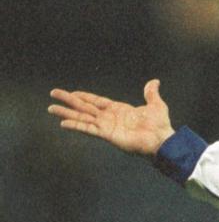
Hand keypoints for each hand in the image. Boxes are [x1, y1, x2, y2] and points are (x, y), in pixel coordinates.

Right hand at [48, 80, 174, 156]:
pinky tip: (63, 123)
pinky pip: (88, 129)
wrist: (163, 140)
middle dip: (69, 100)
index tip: (72, 93)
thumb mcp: (156, 105)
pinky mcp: (107, 135)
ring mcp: (107, 126)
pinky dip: (76, 126)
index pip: (97, 101)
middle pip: (85, 107)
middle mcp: (110, 118)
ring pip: (82, 117)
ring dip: (66, 113)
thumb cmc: (160, 126)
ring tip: (51, 108)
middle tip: (53, 93)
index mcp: (119, 110)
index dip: (84, 96)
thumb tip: (155, 82)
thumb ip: (151, 93)